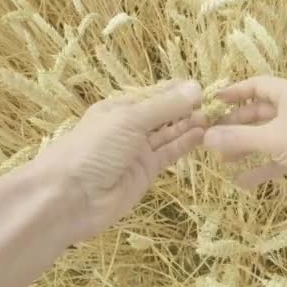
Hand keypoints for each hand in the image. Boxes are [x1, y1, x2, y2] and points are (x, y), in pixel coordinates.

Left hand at [34, 80, 203, 238]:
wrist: (68, 199)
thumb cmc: (93, 149)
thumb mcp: (128, 120)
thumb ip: (164, 106)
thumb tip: (196, 87)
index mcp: (120, 107)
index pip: (155, 93)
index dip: (179, 90)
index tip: (205, 87)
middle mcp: (129, 127)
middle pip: (164, 113)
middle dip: (188, 108)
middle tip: (218, 105)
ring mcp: (138, 151)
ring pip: (169, 133)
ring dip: (190, 125)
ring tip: (216, 118)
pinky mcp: (146, 172)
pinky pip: (169, 153)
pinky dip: (185, 144)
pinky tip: (203, 135)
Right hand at [204, 76, 286, 190]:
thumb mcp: (275, 139)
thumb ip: (239, 139)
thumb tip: (205, 137)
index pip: (256, 86)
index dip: (234, 92)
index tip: (211, 102)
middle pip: (259, 112)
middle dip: (235, 125)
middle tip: (209, 138)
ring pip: (267, 137)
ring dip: (246, 147)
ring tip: (221, 160)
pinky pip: (279, 158)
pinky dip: (262, 167)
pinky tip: (243, 182)